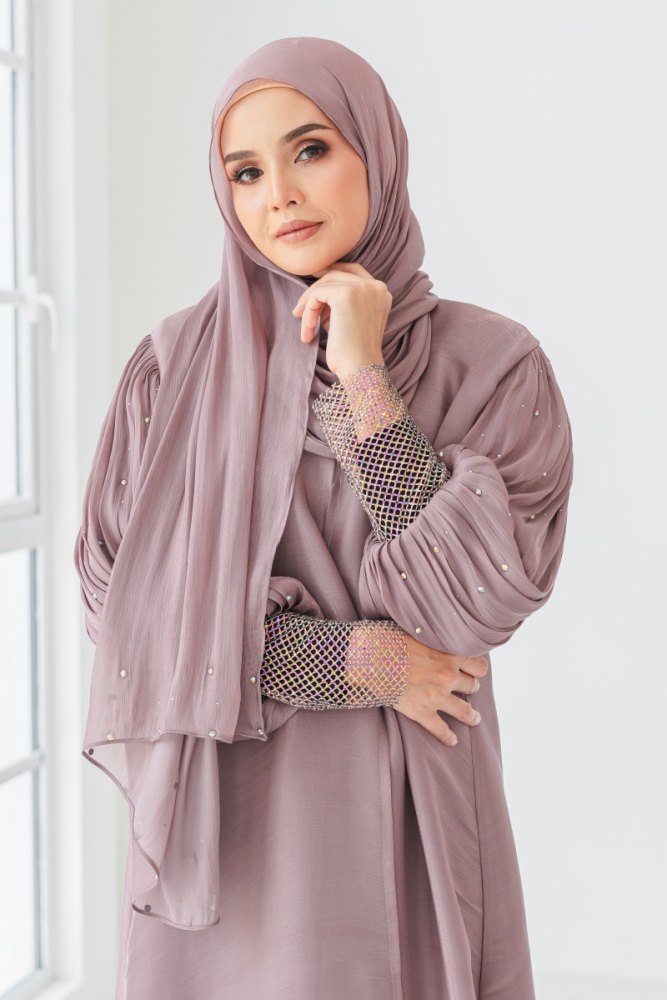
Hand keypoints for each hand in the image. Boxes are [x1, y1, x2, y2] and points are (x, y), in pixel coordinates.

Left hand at [292, 261, 390, 378]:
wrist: (360, 370)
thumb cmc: (353, 353)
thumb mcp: (349, 321)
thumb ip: (339, 303)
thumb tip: (316, 292)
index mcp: (381, 292)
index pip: (354, 271)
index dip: (332, 272)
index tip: (314, 278)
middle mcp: (376, 286)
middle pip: (336, 274)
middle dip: (315, 291)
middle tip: (299, 310)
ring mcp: (362, 288)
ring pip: (324, 285)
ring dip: (309, 306)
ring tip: (306, 328)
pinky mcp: (346, 294)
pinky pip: (317, 294)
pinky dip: (308, 312)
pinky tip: (308, 332)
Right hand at [393, 631, 488, 746]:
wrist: (370, 657)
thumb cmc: (390, 640)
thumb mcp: (417, 631)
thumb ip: (433, 638)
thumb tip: (434, 635)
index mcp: (449, 655)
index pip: (478, 666)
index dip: (476, 669)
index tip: (473, 671)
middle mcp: (448, 676)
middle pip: (473, 686)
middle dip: (471, 687)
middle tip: (468, 689)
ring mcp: (437, 696)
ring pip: (465, 711)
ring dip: (472, 715)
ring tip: (474, 718)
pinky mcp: (422, 712)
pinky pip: (441, 729)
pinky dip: (448, 737)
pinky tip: (452, 740)